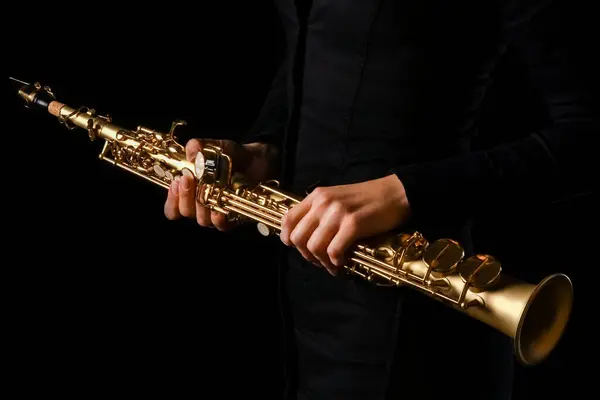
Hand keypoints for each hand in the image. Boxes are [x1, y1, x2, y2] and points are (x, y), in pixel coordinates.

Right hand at [164, 139, 278, 229]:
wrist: (259, 160)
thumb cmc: (234, 156)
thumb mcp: (216, 147)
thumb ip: (200, 147)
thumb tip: (191, 151)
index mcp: (192, 193)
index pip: (173, 208)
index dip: (171, 199)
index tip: (175, 182)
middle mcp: (202, 206)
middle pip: (185, 212)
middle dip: (185, 196)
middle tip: (187, 178)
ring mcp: (217, 214)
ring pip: (201, 219)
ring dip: (200, 204)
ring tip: (204, 187)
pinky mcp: (234, 219)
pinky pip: (221, 225)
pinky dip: (218, 217)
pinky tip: (218, 207)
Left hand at [280, 174, 409, 274]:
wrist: (396, 194)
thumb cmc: (367, 200)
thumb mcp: (337, 199)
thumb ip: (320, 213)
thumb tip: (306, 238)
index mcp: (317, 196)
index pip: (288, 219)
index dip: (287, 238)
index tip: (298, 249)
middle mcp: (323, 203)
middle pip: (298, 237)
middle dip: (306, 255)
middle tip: (319, 261)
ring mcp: (338, 213)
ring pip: (314, 247)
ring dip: (322, 262)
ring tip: (332, 265)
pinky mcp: (353, 224)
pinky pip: (334, 251)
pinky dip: (336, 262)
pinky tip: (342, 263)